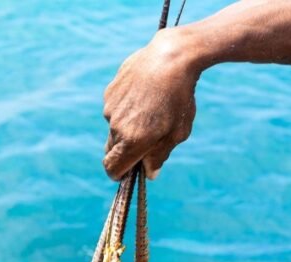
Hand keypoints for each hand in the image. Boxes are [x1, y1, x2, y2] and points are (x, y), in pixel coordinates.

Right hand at [103, 28, 198, 179]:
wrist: (170, 58)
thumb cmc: (180, 99)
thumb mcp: (177, 133)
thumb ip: (160, 155)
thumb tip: (149, 174)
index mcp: (133, 140)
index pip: (112, 168)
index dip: (119, 175)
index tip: (128, 175)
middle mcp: (117, 125)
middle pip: (113, 150)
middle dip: (126, 153)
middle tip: (148, 144)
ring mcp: (110, 107)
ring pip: (115, 129)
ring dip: (128, 129)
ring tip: (153, 113)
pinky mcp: (110, 91)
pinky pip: (115, 110)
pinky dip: (127, 111)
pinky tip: (145, 98)